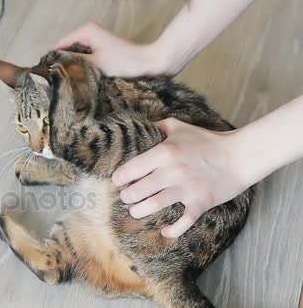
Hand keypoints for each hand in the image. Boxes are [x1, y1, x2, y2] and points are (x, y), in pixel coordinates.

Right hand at [54, 22, 169, 77]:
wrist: (151, 64)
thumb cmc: (125, 63)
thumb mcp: (94, 65)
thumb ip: (72, 65)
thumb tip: (52, 69)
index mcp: (84, 31)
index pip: (57, 47)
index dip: (51, 62)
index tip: (46, 80)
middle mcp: (87, 32)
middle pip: (65, 51)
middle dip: (62, 66)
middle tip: (57, 85)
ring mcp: (94, 41)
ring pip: (74, 57)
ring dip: (73, 69)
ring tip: (68, 85)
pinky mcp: (100, 51)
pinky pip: (83, 60)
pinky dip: (82, 69)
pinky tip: (81, 82)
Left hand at [112, 118, 251, 238]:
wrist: (240, 156)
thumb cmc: (207, 140)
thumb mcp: (179, 127)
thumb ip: (157, 126)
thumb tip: (139, 127)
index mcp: (164, 152)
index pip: (131, 169)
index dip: (120, 178)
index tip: (118, 181)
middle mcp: (172, 171)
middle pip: (138, 190)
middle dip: (127, 196)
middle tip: (126, 197)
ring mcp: (186, 189)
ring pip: (153, 206)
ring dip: (139, 211)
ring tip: (134, 211)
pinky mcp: (200, 203)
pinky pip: (183, 222)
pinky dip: (172, 230)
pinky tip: (164, 231)